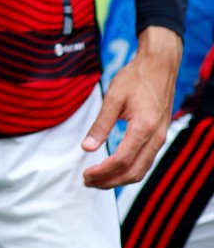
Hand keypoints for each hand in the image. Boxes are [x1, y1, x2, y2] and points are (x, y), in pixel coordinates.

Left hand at [81, 25, 180, 186]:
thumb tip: (86, 147)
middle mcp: (156, 138)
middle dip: (109, 181)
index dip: (102, 172)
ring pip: (141, 171)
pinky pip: (145, 162)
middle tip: (88, 181)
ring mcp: (160, 139)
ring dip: (119, 179)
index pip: (121, 160)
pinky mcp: (160, 137)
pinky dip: (129, 170)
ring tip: (97, 179)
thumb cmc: (136, 77)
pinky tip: (114, 168)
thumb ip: (101, 124)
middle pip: (133, 172)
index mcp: (144, 128)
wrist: (159, 66)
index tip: (85, 174)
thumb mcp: (114, 97)